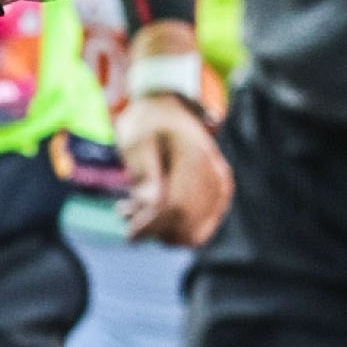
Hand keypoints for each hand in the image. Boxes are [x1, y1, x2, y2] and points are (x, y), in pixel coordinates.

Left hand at [117, 92, 231, 246]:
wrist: (168, 111)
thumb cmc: (146, 125)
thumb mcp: (135, 142)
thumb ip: (143, 172)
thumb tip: (153, 204)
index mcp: (193, 157)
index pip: (176, 206)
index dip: (151, 225)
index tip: (129, 234)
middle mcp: (214, 173)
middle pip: (186, 222)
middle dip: (153, 229)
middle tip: (127, 213)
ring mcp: (220, 185)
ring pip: (195, 232)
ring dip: (162, 232)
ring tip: (134, 209)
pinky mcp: (218, 195)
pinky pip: (200, 229)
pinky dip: (175, 231)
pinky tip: (151, 214)